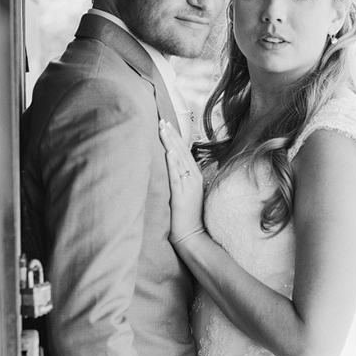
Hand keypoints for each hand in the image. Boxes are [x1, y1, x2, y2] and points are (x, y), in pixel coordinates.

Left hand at [159, 120, 205, 245]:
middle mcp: (193, 178)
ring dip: (171, 143)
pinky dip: (173, 163)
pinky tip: (169, 151)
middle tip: (161, 120)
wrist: (192, 235)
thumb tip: (173, 169)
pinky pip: (177, 176)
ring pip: (179, 159)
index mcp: (194, 177)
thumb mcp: (186, 195)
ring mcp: (189, 186)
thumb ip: (182, 180)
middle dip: (171, 135)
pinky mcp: (182, 195)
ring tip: (163, 129)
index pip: (184, 152)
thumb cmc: (186, 217)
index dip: (175, 137)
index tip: (166, 125)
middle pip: (182, 151)